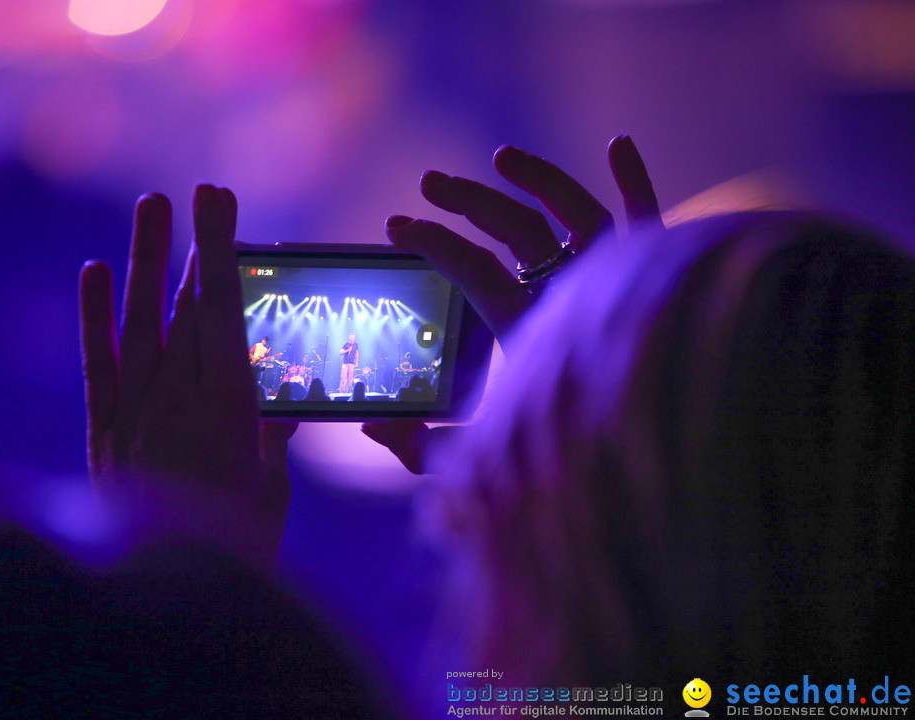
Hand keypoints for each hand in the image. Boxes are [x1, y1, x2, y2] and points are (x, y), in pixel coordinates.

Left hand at [79, 186, 295, 567]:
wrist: (164, 591)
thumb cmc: (237, 544)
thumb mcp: (272, 490)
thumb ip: (271, 437)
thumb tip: (276, 403)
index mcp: (231, 407)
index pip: (225, 310)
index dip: (221, 251)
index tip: (220, 204)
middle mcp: (180, 397)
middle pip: (187, 305)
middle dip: (195, 244)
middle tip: (201, 192)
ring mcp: (137, 410)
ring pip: (141, 321)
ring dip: (144, 260)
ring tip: (149, 205)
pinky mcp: (105, 430)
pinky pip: (98, 363)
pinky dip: (93, 316)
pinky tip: (93, 270)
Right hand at [364, 136, 659, 472]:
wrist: (675, 461)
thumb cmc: (585, 462)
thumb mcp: (491, 463)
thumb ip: (426, 449)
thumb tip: (370, 426)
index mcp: (534, 331)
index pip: (472, 269)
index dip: (432, 243)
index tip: (397, 227)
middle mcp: (580, 296)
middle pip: (519, 230)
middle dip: (469, 202)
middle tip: (428, 185)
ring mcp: (623, 280)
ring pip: (579, 212)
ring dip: (539, 180)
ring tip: (500, 158)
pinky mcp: (661, 277)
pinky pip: (650, 219)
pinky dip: (635, 183)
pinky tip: (618, 145)